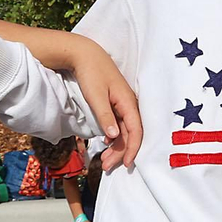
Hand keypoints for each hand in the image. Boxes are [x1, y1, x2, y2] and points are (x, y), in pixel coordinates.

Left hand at [65, 36, 143, 170]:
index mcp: (128, 102)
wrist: (85, 54)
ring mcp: (123, 104)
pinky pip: (119, 124)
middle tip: (106, 166)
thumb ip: (105, 116)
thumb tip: (114, 136)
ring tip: (103, 160)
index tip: (126, 164)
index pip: (136, 130)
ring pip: (124, 131)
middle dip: (120, 152)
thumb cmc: (91, 73)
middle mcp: (129, 104)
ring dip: (116, 147)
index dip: (132, 148)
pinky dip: (113, 137)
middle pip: (130, 134)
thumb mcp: (96, 96)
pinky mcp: (115, 104)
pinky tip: (105, 144)